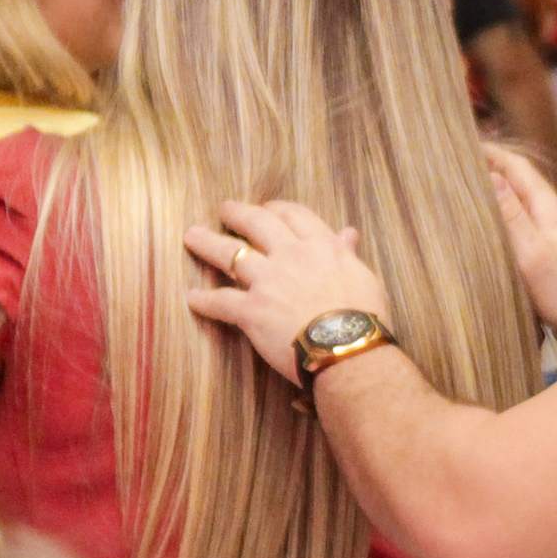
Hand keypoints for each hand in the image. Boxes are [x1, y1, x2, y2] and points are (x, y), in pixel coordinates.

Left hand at [185, 199, 395, 384]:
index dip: (277, 209)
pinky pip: (220, 301)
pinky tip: (191, 297)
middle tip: (226, 210)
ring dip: (207, 243)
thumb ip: (347, 253)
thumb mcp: (363, 277)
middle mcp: (290, 255)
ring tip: (192, 236)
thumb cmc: (365, 316)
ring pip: (229, 254)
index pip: (293, 215)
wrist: (348, 348)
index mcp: (320, 245)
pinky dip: (203, 300)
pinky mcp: (251, 310)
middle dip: (238, 214)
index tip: (268, 208)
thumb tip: (348, 233)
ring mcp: (267, 281)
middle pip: (256, 224)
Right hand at [486, 144, 556, 351]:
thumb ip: (513, 214)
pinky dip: (509, 216)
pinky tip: (498, 229)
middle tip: (463, 164)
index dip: (493, 154)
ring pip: (526, 202)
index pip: (519, 168)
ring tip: (473, 191)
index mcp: (550, 209)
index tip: (466, 144)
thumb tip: (493, 175)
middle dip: (494, 169)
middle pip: (522, 182)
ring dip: (501, 192)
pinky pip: (529, 223)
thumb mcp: (532, 253)